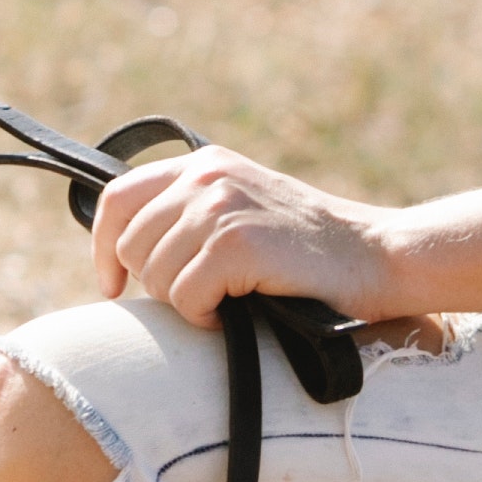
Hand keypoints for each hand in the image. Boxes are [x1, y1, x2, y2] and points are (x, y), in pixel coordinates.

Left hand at [91, 141, 412, 333]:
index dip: (103, 246)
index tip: (112, 286)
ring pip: (155, 276)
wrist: (378, 257)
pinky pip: (184, 298)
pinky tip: (238, 312)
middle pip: (132, 246)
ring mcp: (219, 207)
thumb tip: (124, 255)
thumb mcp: (245, 209)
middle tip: (201, 300)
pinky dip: (205, 318)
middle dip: (157, 284)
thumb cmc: (311, 251)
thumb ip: (193, 213)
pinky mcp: (235, 244)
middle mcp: (206, 176)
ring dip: (186, 302)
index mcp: (204, 163)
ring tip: (229, 302)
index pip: (117, 198)